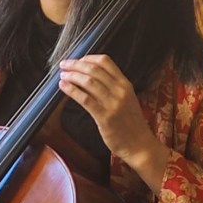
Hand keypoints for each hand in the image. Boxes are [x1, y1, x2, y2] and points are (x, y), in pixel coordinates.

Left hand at [57, 55, 171, 190]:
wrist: (139, 144)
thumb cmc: (131, 123)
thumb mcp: (127, 99)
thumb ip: (113, 87)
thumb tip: (90, 77)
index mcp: (125, 84)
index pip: (105, 62)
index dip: (88, 58)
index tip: (77, 60)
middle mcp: (120, 91)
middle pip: (94, 70)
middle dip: (76, 65)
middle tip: (64, 65)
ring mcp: (113, 103)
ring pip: (88, 82)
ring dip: (72, 76)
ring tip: (62, 76)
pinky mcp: (104, 117)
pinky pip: (85, 99)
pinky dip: (72, 90)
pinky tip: (63, 87)